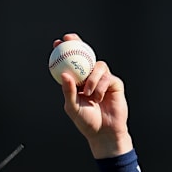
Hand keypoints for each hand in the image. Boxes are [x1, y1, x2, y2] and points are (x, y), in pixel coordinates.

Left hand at [54, 33, 132, 158]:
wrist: (104, 132)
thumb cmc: (86, 121)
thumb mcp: (72, 106)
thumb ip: (68, 91)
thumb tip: (64, 74)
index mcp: (77, 82)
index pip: (71, 63)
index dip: (65, 50)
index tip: (57, 43)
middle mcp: (90, 78)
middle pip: (85, 56)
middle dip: (77, 44)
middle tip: (69, 39)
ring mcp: (103, 79)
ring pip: (98, 66)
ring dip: (91, 79)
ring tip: (87, 93)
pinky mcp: (114, 84)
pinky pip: (107, 78)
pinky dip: (100, 87)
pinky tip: (97, 98)